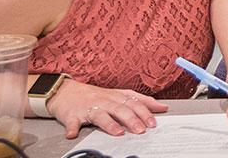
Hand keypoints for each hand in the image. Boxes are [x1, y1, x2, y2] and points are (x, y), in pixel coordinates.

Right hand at [46, 79, 168, 138]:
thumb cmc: (94, 95)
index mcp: (115, 97)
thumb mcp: (118, 95)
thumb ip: (140, 101)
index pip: (133, 102)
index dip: (144, 111)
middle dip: (132, 119)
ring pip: (100, 115)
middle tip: (141, 130)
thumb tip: (162, 107)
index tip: (154, 121)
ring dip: (109, 124)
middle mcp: (104, 101)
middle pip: (120, 109)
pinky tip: (73, 135)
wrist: (64, 91)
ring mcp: (88, 108)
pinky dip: (72, 128)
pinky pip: (72, 122)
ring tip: (118, 132)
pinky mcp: (72, 115)